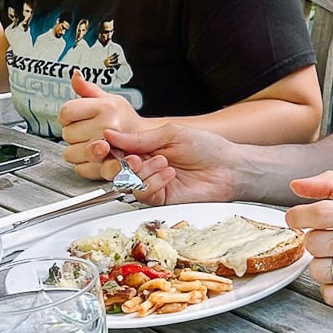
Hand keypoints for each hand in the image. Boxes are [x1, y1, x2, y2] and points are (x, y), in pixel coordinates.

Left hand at [59, 73, 141, 180]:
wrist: (144, 140)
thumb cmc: (124, 119)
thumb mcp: (109, 99)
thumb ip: (88, 89)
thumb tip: (76, 75)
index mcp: (105, 107)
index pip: (67, 111)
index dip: (68, 116)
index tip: (76, 118)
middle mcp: (106, 127)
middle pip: (67, 134)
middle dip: (74, 133)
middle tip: (89, 131)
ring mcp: (107, 147)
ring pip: (70, 153)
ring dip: (78, 150)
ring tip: (92, 144)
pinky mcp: (105, 165)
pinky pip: (79, 168)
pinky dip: (83, 165)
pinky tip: (94, 156)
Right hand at [103, 119, 237, 205]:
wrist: (228, 168)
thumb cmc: (206, 148)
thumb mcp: (171, 135)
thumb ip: (140, 138)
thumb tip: (111, 134)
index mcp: (145, 147)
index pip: (116, 149)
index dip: (107, 148)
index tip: (104, 145)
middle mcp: (145, 166)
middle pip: (115, 169)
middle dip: (120, 164)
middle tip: (134, 158)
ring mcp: (152, 183)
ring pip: (127, 182)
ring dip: (143, 171)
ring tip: (163, 161)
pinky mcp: (160, 199)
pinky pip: (144, 194)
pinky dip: (153, 182)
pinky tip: (168, 173)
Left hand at [287, 172, 332, 307]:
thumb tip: (297, 186)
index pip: (321, 214)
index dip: (298, 216)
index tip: (295, 218)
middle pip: (316, 243)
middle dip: (313, 239)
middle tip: (325, 236)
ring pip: (320, 271)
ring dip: (321, 263)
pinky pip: (332, 296)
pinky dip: (331, 287)